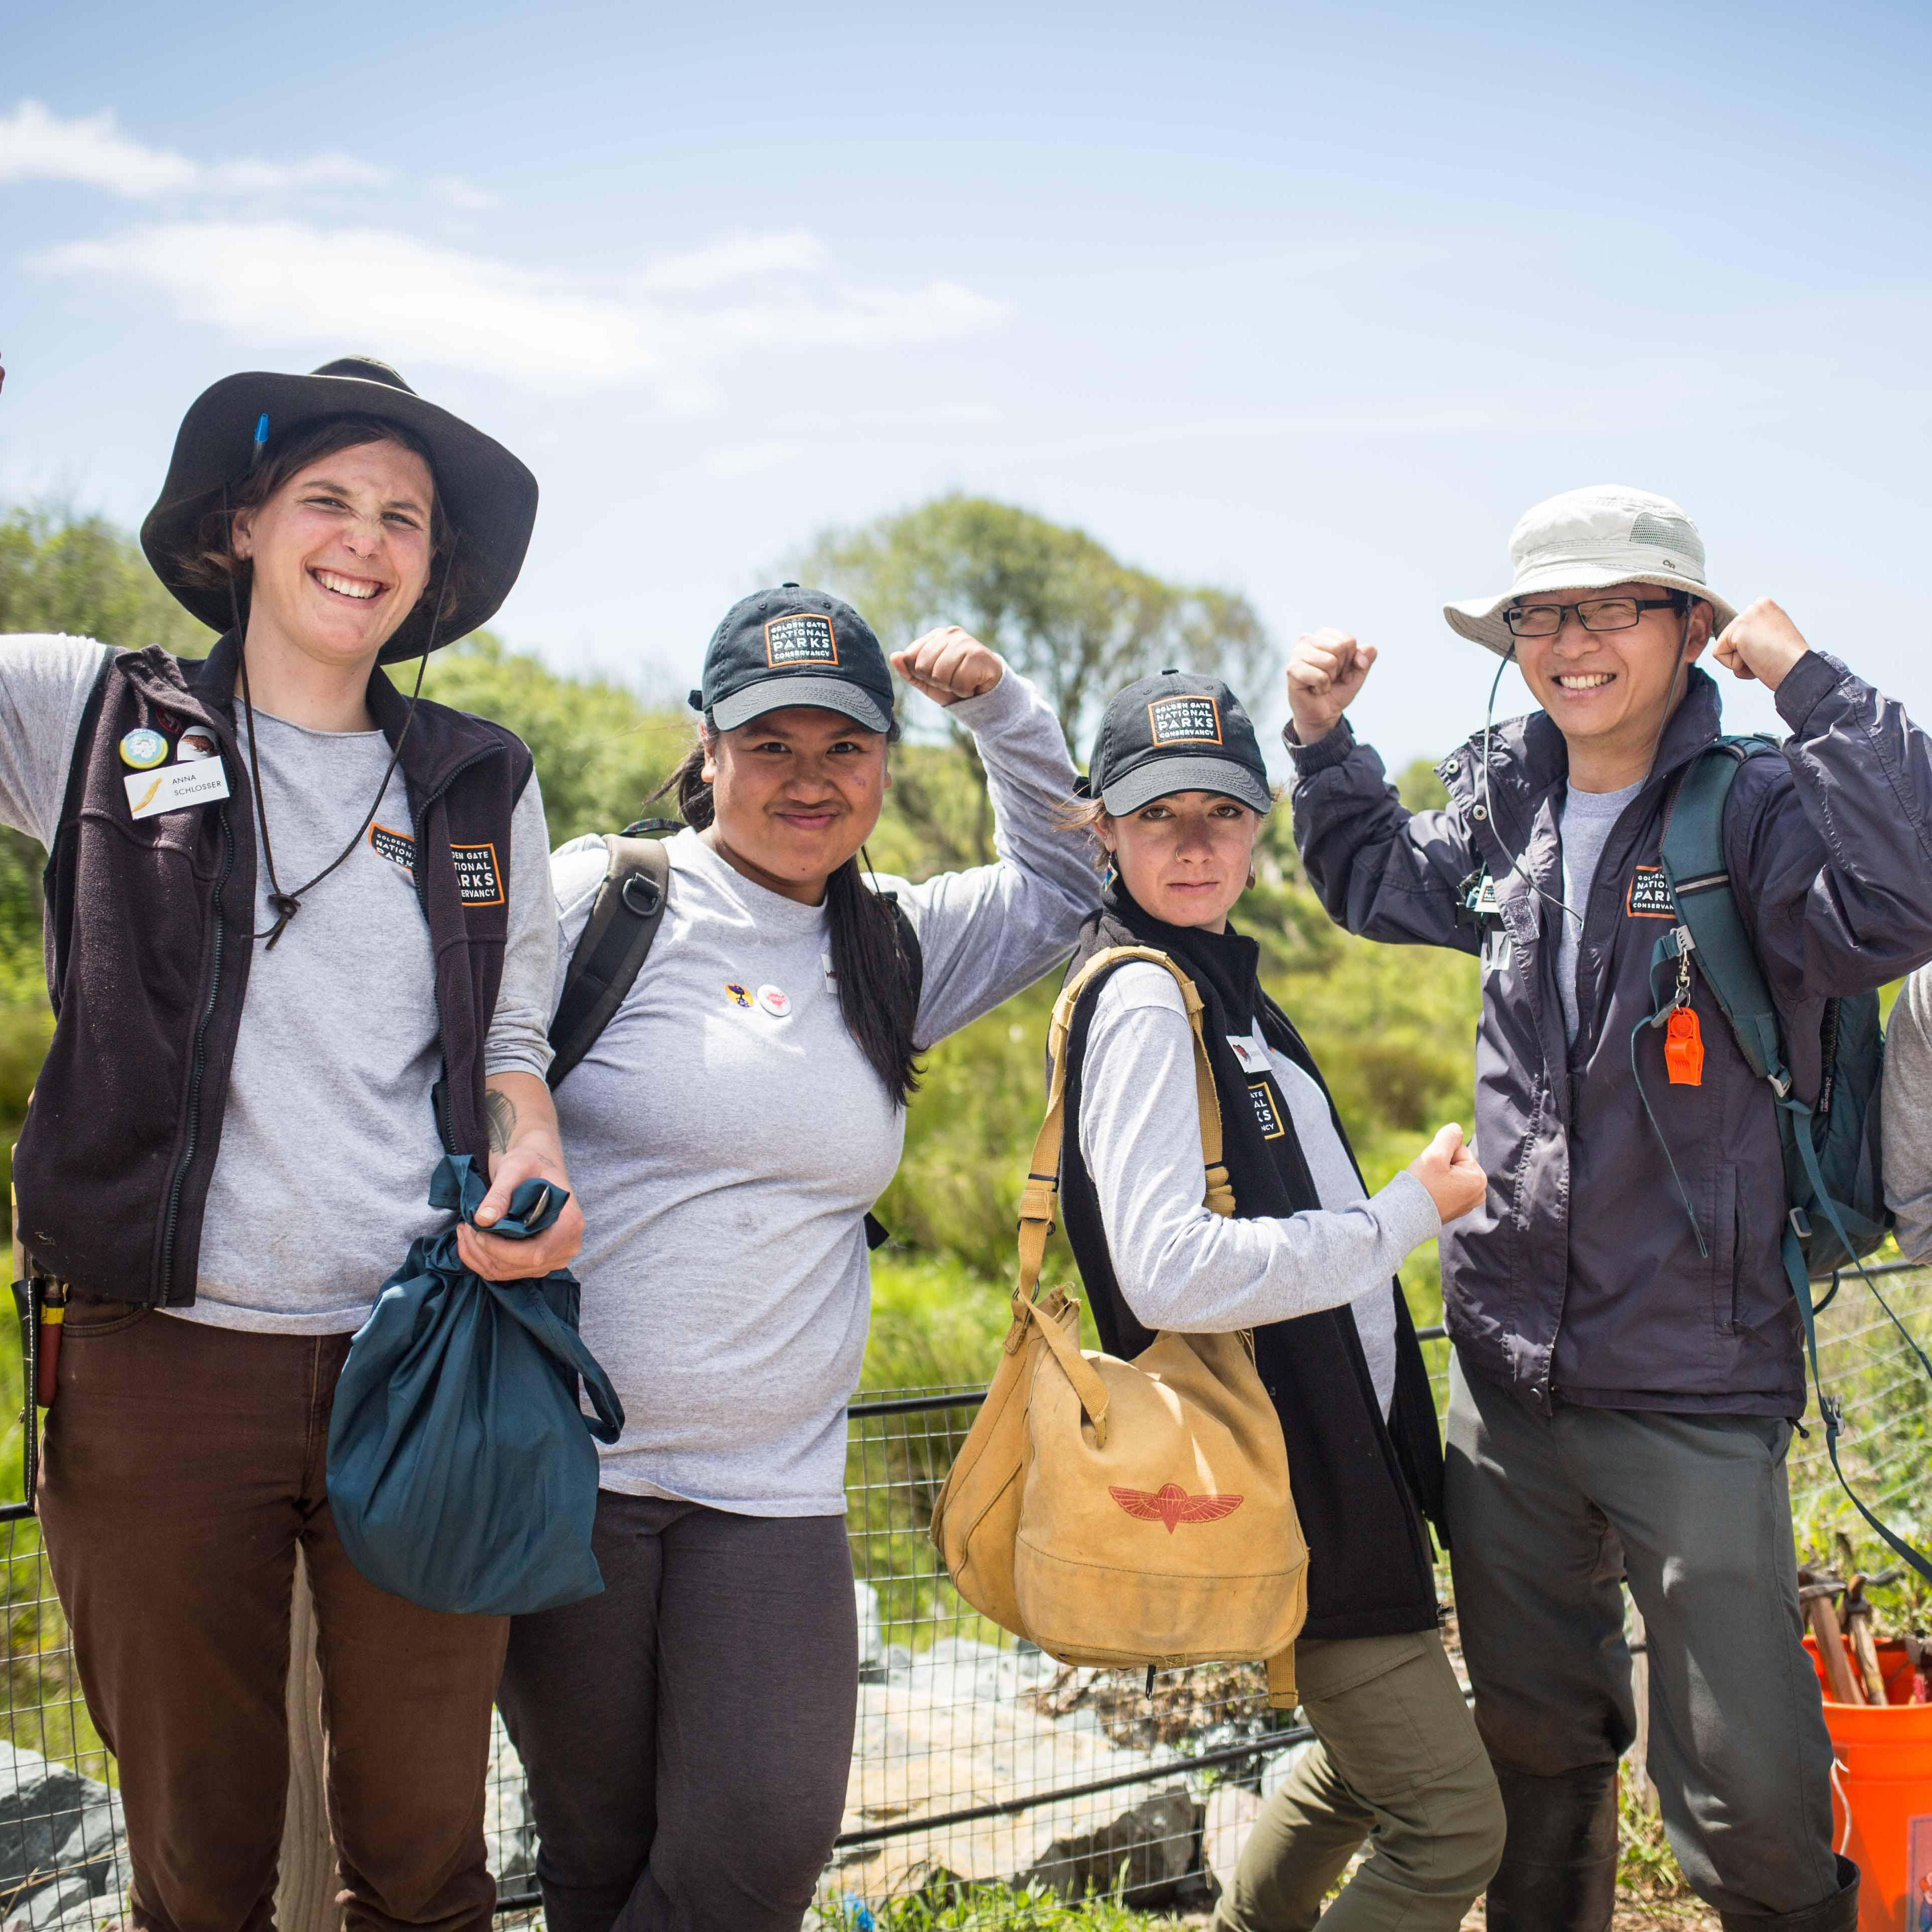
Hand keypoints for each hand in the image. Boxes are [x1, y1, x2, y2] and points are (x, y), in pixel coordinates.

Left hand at [457, 1144, 585, 1280]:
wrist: (537, 1168)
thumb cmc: (531, 1163)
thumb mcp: (515, 1168)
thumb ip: (500, 1193)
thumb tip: (483, 1219)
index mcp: (570, 1224)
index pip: (536, 1253)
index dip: (503, 1250)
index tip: (478, 1231)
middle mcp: (566, 1247)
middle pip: (520, 1266)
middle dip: (485, 1251)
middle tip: (464, 1227)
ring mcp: (553, 1258)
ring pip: (508, 1272)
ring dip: (478, 1256)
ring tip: (464, 1230)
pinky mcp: (537, 1263)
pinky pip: (505, 1272)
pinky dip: (481, 1260)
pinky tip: (469, 1241)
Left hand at [891, 626, 1003, 704]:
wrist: (986, 691)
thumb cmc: (955, 683)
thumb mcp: (927, 680)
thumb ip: (909, 670)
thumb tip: (895, 656)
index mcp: (935, 636)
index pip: (911, 656)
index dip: (922, 673)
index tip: (936, 675)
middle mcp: (949, 634)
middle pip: (923, 666)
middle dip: (936, 681)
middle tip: (951, 680)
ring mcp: (964, 642)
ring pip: (941, 675)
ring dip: (951, 686)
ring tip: (962, 681)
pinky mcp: (978, 654)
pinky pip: (959, 682)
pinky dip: (964, 690)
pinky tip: (973, 683)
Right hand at [1286, 628, 1375, 743]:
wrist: (1323, 714)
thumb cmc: (1337, 689)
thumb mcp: (1358, 672)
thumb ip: (1366, 657)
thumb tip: (1364, 654)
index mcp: (1322, 635)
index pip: (1348, 640)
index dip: (1351, 660)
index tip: (1342, 671)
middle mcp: (1307, 640)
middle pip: (1340, 647)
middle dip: (1341, 668)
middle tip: (1331, 678)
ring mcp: (1297, 653)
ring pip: (1330, 661)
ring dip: (1330, 678)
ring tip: (1321, 683)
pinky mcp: (1291, 669)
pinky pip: (1320, 677)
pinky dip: (1322, 688)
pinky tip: (1314, 690)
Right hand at [1406, 1122, 1485, 1225]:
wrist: (1406, 1216)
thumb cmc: (1422, 1185)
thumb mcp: (1435, 1154)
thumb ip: (1449, 1136)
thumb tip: (1457, 1128)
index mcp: (1478, 1178)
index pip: (1459, 1150)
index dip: (1441, 1154)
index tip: (1433, 1169)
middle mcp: (1479, 1192)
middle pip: (1457, 1162)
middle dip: (1441, 1164)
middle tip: (1429, 1178)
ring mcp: (1468, 1203)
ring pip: (1451, 1174)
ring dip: (1438, 1175)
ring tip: (1429, 1187)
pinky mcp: (1457, 1209)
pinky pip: (1448, 1187)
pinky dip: (1438, 1187)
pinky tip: (1430, 1195)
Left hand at [1712, 598, 1810, 691]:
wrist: (1798, 670)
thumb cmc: (1789, 662)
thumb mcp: (1773, 639)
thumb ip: (1757, 633)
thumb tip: (1740, 640)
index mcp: (1766, 606)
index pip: (1740, 631)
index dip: (1752, 648)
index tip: (1772, 650)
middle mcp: (1756, 605)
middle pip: (1730, 638)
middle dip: (1745, 654)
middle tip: (1768, 656)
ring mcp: (1747, 615)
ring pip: (1724, 646)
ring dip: (1741, 661)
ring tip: (1763, 658)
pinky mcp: (1739, 629)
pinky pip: (1718, 654)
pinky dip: (1734, 665)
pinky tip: (1755, 660)